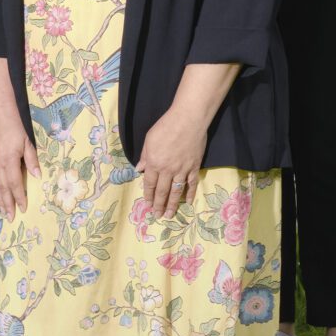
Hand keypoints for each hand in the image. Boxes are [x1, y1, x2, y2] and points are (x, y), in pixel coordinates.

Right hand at [0, 82, 41, 218]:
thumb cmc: (14, 124)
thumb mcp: (27, 141)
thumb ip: (31, 159)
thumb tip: (37, 176)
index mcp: (9, 159)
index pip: (15, 183)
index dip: (19, 197)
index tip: (23, 209)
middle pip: (2, 187)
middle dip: (7, 204)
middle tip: (10, 218)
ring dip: (0, 198)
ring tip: (3, 211)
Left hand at [134, 107, 210, 227]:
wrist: (188, 120)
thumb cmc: (165, 127)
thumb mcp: (149, 140)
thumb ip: (145, 156)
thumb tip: (140, 169)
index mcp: (154, 163)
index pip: (150, 183)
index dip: (149, 195)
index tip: (148, 205)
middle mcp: (167, 170)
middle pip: (162, 191)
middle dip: (159, 204)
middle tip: (157, 215)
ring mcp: (182, 170)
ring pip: (176, 191)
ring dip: (173, 204)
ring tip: (170, 214)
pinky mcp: (194, 167)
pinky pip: (191, 184)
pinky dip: (190, 194)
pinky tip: (188, 202)